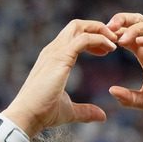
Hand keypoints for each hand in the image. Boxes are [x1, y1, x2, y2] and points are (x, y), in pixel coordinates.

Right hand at [6, 19, 117, 136]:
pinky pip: (84, 39)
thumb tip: (102, 116)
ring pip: (80, 27)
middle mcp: (53, 50)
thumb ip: (86, 111)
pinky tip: (111, 49)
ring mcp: (55, 51)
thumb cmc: (43, 114)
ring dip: (100, 30)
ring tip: (114, 41)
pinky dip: (99, 39)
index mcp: (53, 58)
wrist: (28, 115)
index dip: (92, 39)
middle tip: (114, 40)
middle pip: (77, 25)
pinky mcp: (61, 57)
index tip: (106, 51)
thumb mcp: (70, 111)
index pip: (73, 37)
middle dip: (97, 28)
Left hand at [106, 13, 142, 130]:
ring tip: (121, 38)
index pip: (129, 35)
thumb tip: (111, 92)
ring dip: (135, 29)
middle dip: (122, 21)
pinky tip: (140, 42)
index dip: (115, 33)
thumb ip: (130, 98)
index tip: (99, 39)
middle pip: (139, 22)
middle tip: (106, 28)